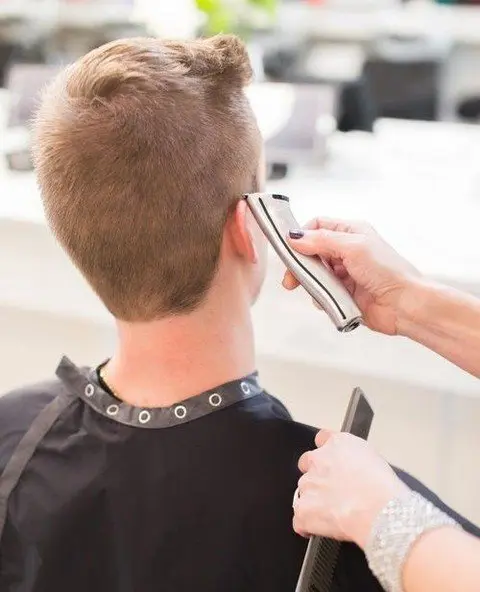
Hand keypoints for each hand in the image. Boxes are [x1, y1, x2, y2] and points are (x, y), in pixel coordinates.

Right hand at [283, 218, 420, 334]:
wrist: (404, 305)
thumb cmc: (387, 271)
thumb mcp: (353, 247)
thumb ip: (321, 240)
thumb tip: (295, 237)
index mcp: (351, 232)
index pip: (317, 226)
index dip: (301, 235)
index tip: (288, 248)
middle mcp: (347, 250)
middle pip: (311, 251)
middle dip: (300, 264)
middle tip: (290, 278)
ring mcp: (345, 273)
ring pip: (314, 274)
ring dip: (310, 282)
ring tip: (314, 290)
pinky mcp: (344, 293)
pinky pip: (321, 293)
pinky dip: (320, 297)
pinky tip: (328, 300)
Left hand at [293, 431, 408, 547]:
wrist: (380, 510)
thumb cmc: (384, 488)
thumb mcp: (373, 458)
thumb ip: (354, 457)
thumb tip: (352, 468)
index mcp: (337, 444)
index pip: (322, 439)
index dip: (326, 453)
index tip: (330, 462)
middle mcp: (317, 460)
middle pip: (307, 464)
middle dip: (316, 476)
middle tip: (333, 491)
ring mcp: (308, 484)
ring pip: (303, 492)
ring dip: (313, 501)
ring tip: (334, 514)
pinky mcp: (303, 510)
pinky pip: (300, 520)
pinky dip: (307, 526)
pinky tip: (321, 529)